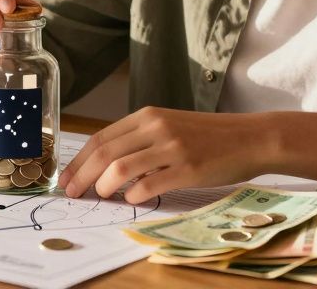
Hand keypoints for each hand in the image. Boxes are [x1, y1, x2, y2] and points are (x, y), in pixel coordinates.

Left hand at [58, 107, 268, 203]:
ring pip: (120, 169)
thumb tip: (105, 164)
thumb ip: (140, 139)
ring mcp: (172, 148)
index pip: (101, 138)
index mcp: (148, 116)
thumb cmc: (208, 136)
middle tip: (72, 194)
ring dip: (103, 187)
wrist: (249, 138)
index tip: (67, 179)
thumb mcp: (170, 127)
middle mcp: (156, 127)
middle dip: (82, 176)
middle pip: (104, 153)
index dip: (79, 160)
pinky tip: (132, 199)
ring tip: (102, 196)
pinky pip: (148, 185)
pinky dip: (133, 196)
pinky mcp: (188, 169)